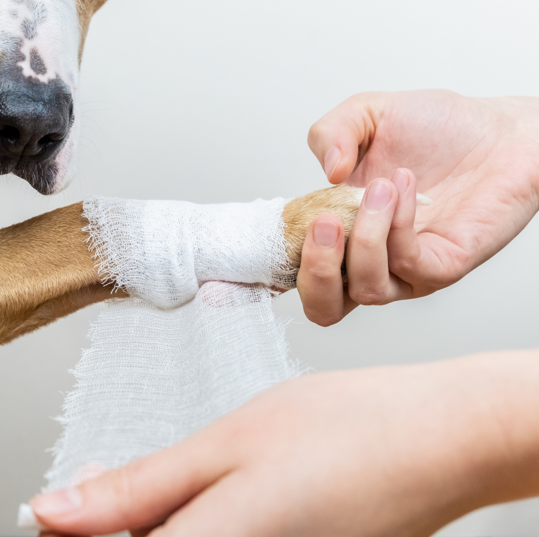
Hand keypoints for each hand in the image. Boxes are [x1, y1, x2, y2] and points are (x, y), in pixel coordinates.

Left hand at [30, 351, 538, 536]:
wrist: (439, 440)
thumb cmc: (344, 431)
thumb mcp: (224, 448)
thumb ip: (135, 492)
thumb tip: (53, 514)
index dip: (67, 535)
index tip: (46, 510)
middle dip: (105, 528)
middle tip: (89, 488)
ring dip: (143, 526)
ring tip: (142, 483)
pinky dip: (186, 525)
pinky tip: (194, 493)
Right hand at [297, 91, 538, 325]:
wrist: (502, 130)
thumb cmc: (439, 130)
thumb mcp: (367, 115)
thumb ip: (331, 133)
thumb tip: (327, 173)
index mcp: (340, 234)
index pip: (295, 274)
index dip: (273, 271)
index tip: (260, 250)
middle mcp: (369, 261)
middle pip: (323, 308)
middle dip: (314, 271)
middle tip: (322, 225)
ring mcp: (405, 271)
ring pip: (366, 289)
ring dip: (364, 237)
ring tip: (378, 187)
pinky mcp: (441, 268)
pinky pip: (406, 264)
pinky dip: (397, 226)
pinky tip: (404, 188)